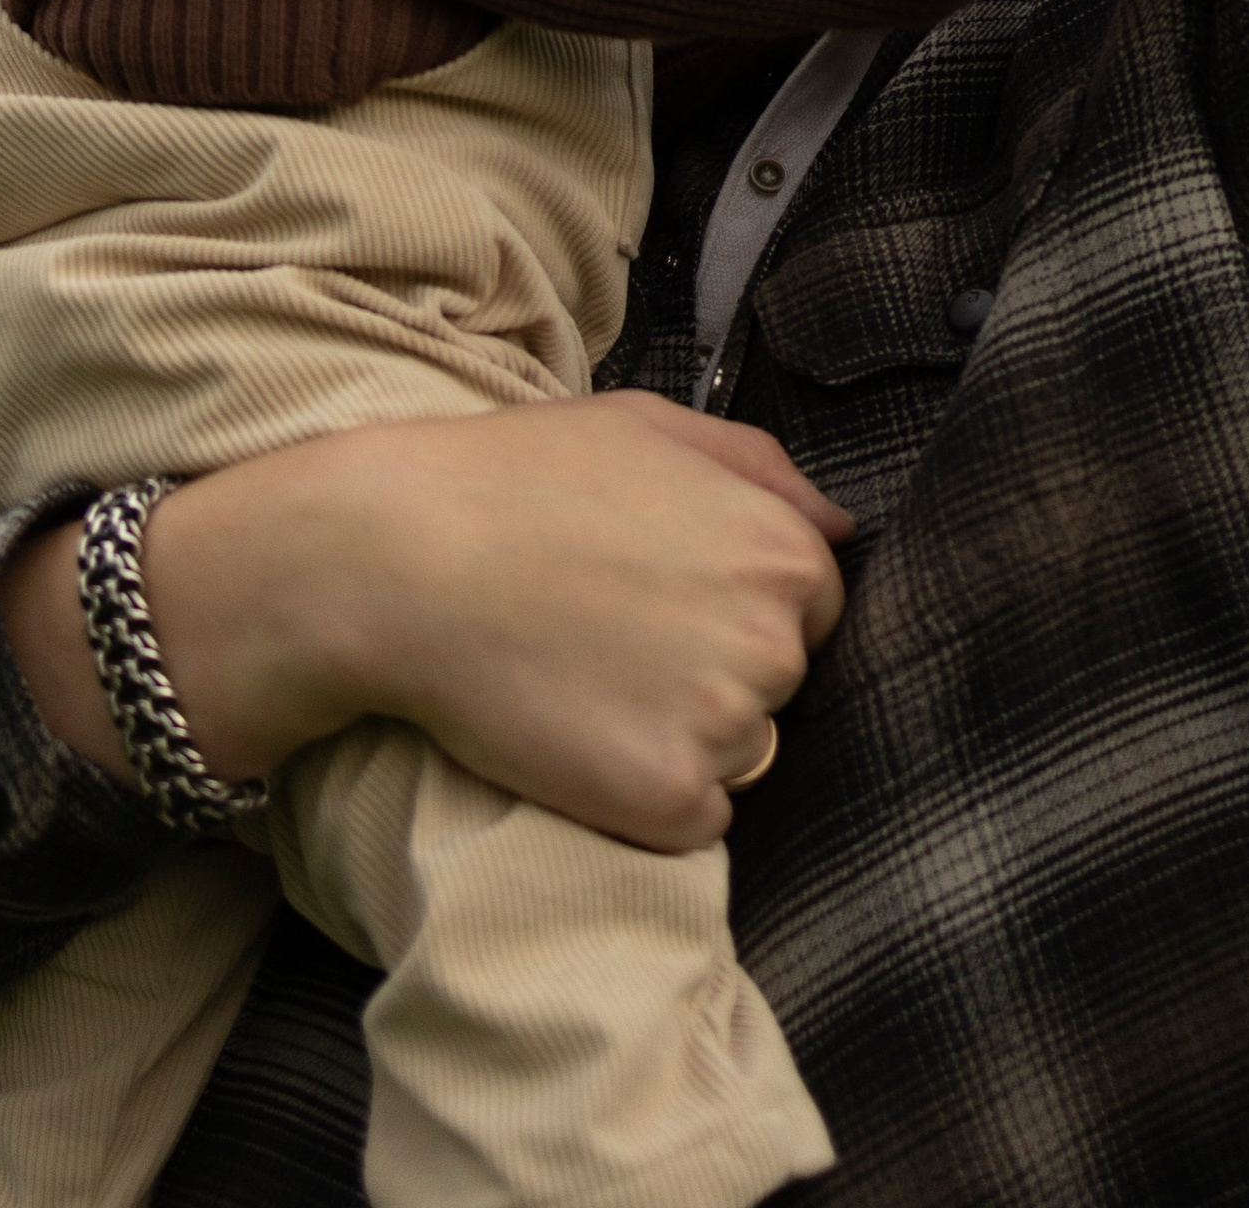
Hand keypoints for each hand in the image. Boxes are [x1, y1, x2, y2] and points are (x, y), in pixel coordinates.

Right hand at [0, 391, 850, 851]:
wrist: (405, 559)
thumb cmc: (520, 479)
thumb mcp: (650, 428)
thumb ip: (762, 469)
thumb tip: (843, 526)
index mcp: (786, 552)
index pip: (811, 609)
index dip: (731, 605)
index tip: (657, 596)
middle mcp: (776, 643)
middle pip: (779, 688)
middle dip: (714, 671)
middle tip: (610, 634)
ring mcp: (725, 729)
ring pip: (739, 756)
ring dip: (681, 737)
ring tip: (586, 679)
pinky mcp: (669, 804)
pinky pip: (693, 820)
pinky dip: (643, 797)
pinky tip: (577, 735)